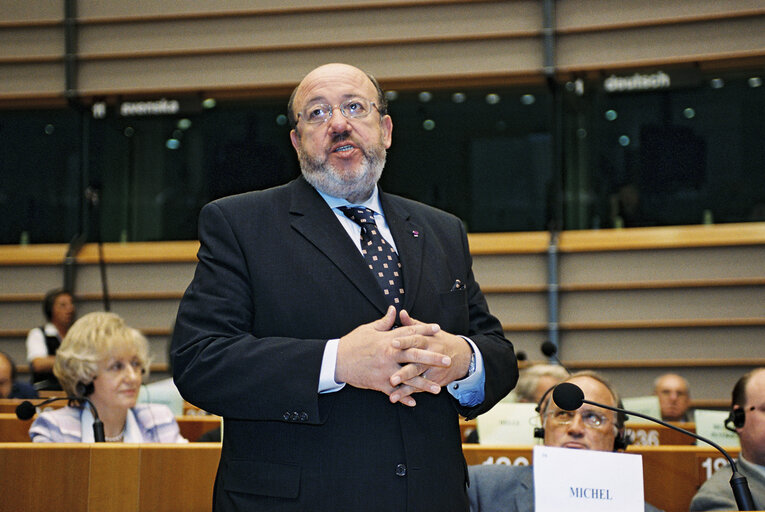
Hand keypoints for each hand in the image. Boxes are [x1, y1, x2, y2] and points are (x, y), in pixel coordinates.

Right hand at [335, 306, 451, 405]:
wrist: (336, 360)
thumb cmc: (352, 343)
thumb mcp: (368, 329)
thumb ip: (384, 322)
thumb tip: (394, 310)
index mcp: (388, 340)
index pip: (410, 333)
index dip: (424, 330)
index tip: (438, 329)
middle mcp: (389, 354)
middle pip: (415, 355)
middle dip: (432, 358)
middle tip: (447, 359)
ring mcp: (385, 370)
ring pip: (408, 378)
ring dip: (424, 384)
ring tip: (438, 389)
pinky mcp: (378, 383)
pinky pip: (394, 392)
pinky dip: (403, 398)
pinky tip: (414, 403)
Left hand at [388, 310, 472, 402]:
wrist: (462, 357)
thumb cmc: (440, 341)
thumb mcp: (429, 331)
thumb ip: (413, 324)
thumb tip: (400, 312)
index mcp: (427, 341)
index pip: (415, 340)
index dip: (404, 341)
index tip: (392, 342)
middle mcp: (430, 355)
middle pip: (416, 363)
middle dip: (404, 371)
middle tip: (391, 377)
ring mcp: (432, 370)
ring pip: (417, 378)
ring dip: (405, 386)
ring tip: (392, 393)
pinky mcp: (432, 381)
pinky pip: (419, 388)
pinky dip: (407, 393)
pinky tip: (395, 397)